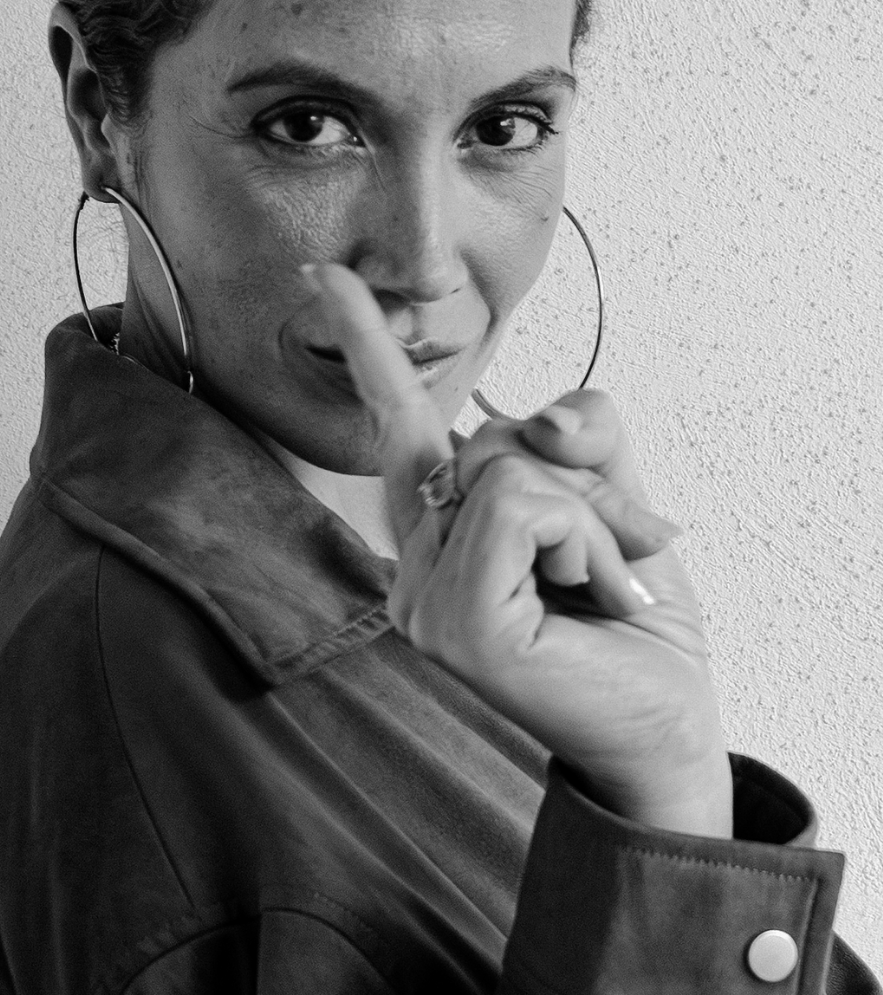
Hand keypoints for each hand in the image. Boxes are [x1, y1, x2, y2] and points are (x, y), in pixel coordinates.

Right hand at [304, 264, 732, 837]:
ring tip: (603, 587)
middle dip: (582, 481)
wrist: (669, 721)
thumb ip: (578, 437)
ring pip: (506, 469)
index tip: (323, 274)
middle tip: (618, 557)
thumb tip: (538, 424)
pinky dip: (582, 536)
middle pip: (491, 441)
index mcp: (436, 535)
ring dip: (590, 517)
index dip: (368, 346)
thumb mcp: (613, 500)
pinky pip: (519, 509)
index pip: (398, 424)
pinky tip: (596, 597)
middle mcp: (412, 567)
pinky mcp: (457, 626)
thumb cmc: (631, 619)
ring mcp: (423, 602)